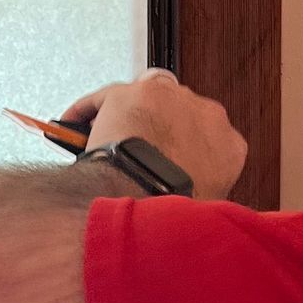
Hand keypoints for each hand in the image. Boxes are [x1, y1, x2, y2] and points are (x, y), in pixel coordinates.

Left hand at [61, 70, 247, 201]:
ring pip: (143, 97)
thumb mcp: (204, 209)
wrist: (144, 193)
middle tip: (137, 148)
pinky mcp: (129, 92)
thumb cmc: (172, 204)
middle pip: (178, 112)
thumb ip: (203, 194)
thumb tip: (192, 209)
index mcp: (229, 143)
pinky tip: (74, 126)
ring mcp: (166, 96)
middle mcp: (202, 112)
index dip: (185, 146)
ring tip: (107, 137)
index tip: (171, 157)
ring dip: (128, 113)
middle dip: (158, 127)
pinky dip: (87, 110)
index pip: (208, 137)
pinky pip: (103, 98)